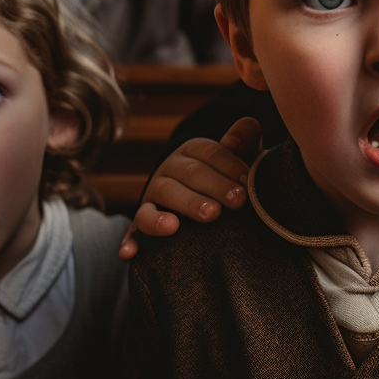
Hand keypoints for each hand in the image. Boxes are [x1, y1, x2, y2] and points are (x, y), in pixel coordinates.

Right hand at [118, 117, 261, 259]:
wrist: (205, 206)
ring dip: (182, 205)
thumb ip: (245, 142)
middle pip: (189, 174)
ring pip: (163, 196)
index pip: (209, 153)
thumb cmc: (227, 182)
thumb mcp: (238, 160)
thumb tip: (249, 124)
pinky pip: (134, 231)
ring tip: (203, 218)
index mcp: (192, 152)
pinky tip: (130, 253)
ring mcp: (153, 197)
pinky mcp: (141, 224)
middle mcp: (169, 170)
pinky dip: (130, 241)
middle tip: (235, 202)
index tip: (248, 183)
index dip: (229, 166)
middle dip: (213, 187)